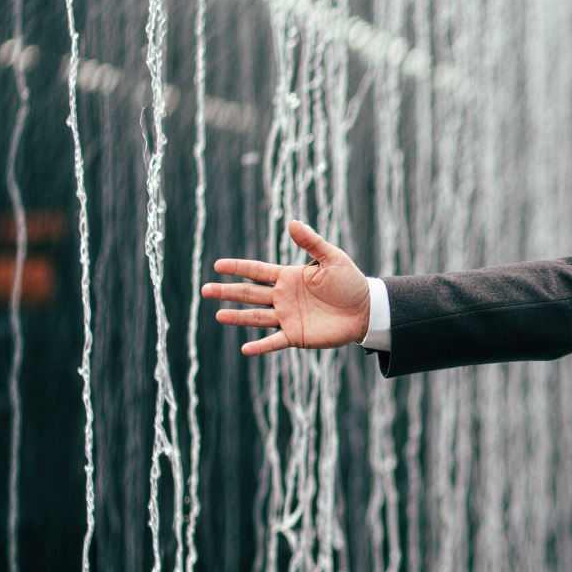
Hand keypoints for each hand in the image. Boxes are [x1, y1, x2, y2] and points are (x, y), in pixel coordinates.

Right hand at [203, 220, 369, 354]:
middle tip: (205, 290)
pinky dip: (261, 346)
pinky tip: (245, 348)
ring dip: (237, 317)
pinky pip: (275, 341)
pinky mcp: (298, 335)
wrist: (366, 309)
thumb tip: (293, 223)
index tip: (218, 266)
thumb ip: (312, 242)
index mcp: (288, 277)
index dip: (238, 268)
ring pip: (257, 317)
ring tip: (218, 315)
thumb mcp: (332, 258)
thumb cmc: (350, 282)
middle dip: (227, 292)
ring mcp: (288, 317)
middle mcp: (283, 297)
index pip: (257, 271)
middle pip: (250, 294)